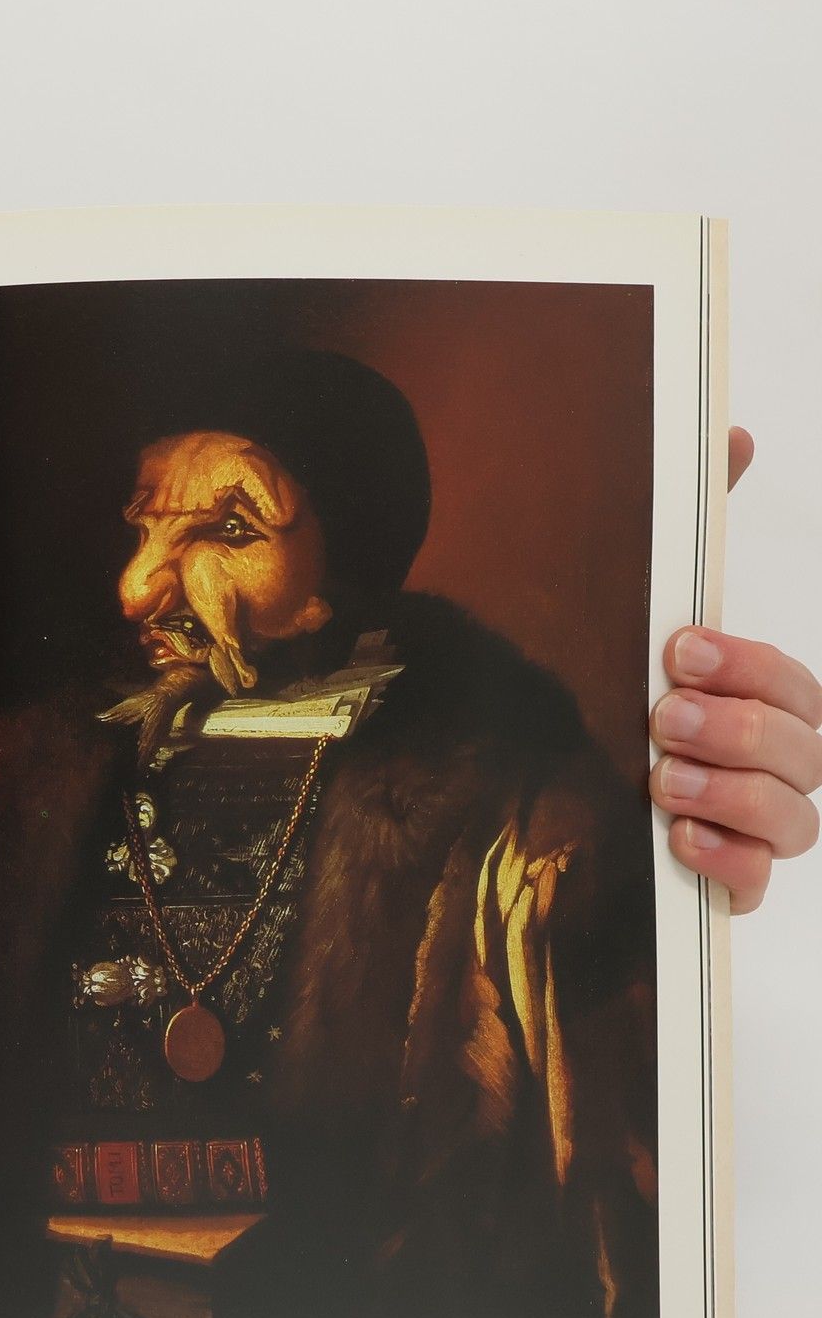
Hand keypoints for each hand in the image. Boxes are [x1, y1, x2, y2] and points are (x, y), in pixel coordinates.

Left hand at [652, 428, 821, 912]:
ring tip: (659, 776)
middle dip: (739, 728)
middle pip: (807, 751)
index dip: (751, 667)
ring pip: (795, 819)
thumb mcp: (631, 615)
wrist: (523, 796)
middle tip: (661, 713)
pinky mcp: (721, 885)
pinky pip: (756, 886)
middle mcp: (769, 766)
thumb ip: (684, 530)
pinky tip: (679, 841)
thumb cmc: (604, 697)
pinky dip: (727, 864)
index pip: (796, 686)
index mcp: (759, 704)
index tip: (681, 649)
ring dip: (731, 792)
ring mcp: (750, 829)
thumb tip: (732, 432)